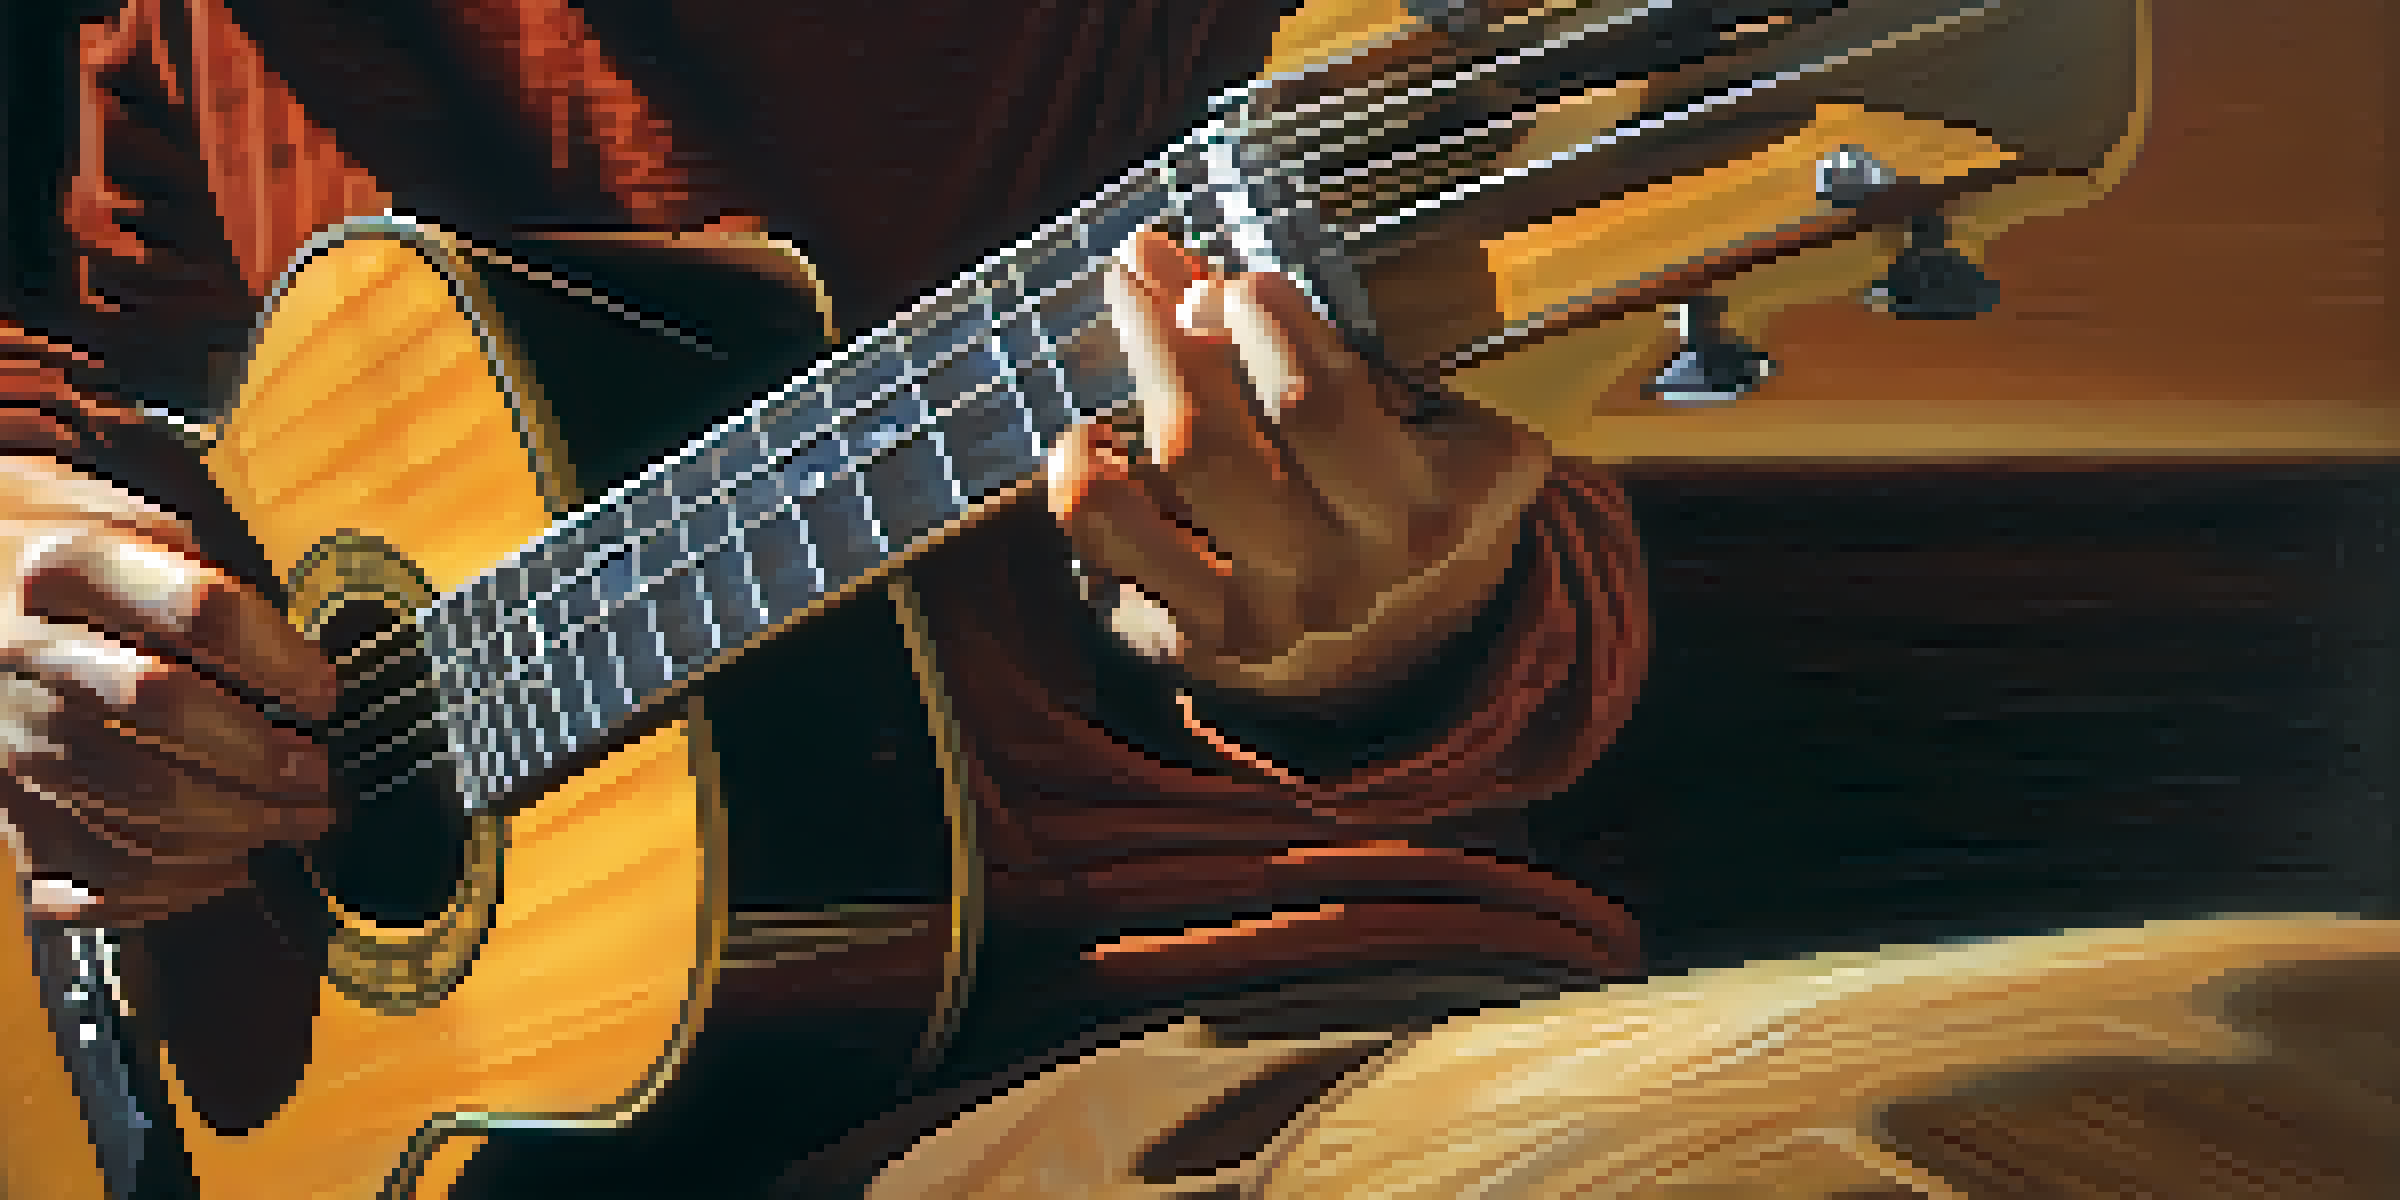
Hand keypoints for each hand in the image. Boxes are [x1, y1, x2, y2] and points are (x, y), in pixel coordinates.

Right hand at [0, 456, 333, 926]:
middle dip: (259, 752)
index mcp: (70, 563)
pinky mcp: (1, 807)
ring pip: (129, 797)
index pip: (195, 609)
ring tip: (295, 819)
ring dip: (235, 821)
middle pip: (160, 707)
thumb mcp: (127, 518)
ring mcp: (6, 734)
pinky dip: (169, 884)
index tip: (324, 692)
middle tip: (318, 774)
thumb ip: (205, 569)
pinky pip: (86, 870)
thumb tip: (299, 657)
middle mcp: (26, 649)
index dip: (276, 658)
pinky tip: (225, 866)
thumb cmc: (69, 561)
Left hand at [1046, 230, 1550, 700]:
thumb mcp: (1420, 416)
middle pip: (1215, 445)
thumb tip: (1180, 265)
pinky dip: (1082, 481)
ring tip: (1128, 317)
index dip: (1264, 328)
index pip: (1320, 408)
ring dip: (1137, 379)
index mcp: (1420, 511)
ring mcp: (1268, 620)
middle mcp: (1344, 578)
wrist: (1412, 642)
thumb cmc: (1410, 491)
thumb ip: (1328, 342)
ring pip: (1169, 482)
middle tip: (1146, 271)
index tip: (1240, 281)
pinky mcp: (1200, 643)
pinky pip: (1112, 548)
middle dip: (1171, 339)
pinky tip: (1087, 438)